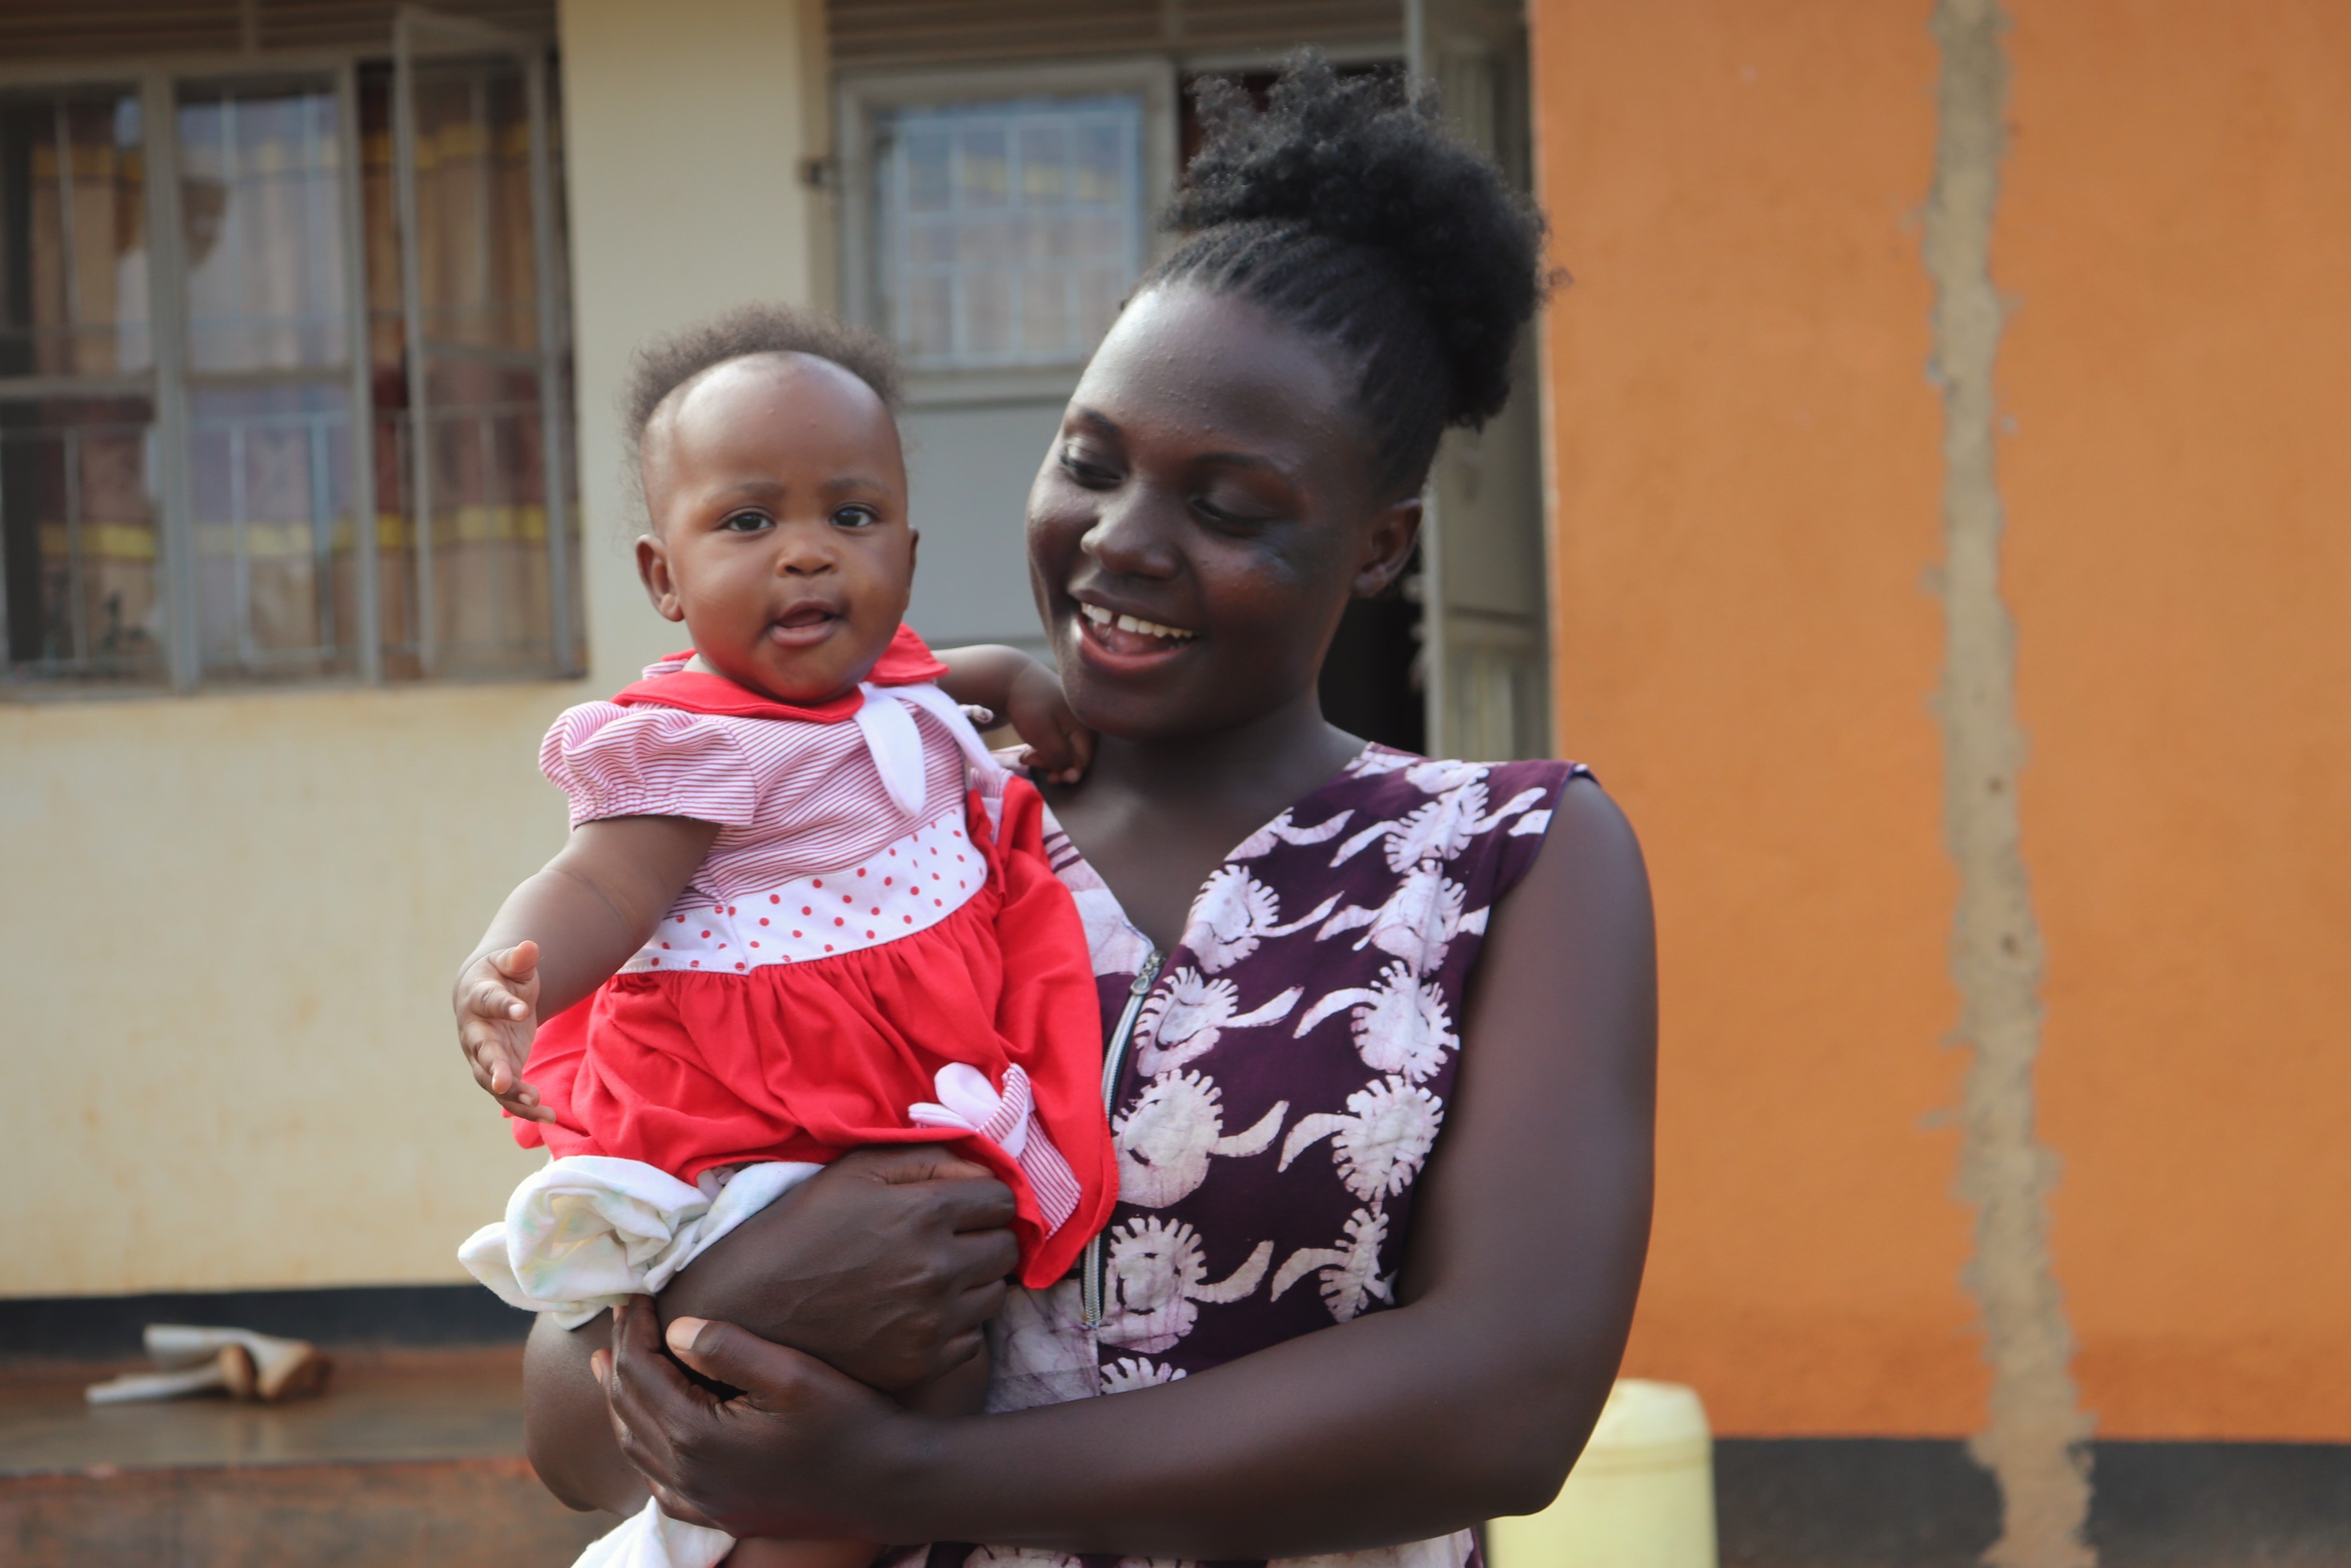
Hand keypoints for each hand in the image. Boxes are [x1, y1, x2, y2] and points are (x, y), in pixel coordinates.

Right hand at [453, 940, 553, 1121]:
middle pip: (482, 1051)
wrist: (484, 993)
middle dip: (493, 1067)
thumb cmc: (501, 975)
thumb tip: (530, 946)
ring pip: (492, 1079)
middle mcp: (475, 1031)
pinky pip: (508, 1093)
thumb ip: (520, 958)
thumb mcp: (512, 962)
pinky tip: (549, 1116)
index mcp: (478, 998)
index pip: (491, 1002)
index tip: (522, 1010)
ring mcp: (485, 1054)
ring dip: (512, 1093)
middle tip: (504, 1083)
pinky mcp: (500, 1070)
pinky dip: (525, 1106)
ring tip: (536, 1103)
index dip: (505, 1006)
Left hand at [597, 1297, 916, 1540]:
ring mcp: (704, 1502)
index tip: (635, 1295)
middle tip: (621, 1319)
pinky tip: (647, 1437)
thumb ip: (728, 1348)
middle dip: (621, 1358)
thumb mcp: (793, 1374)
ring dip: (622, 1403)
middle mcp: (689, 1476)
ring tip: (612, 1368)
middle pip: (629, 1409)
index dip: (632, 1330)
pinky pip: (660, 1487)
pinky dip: (643, 1452)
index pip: (641, 1372)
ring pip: (637, 1449)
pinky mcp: (722, 1514)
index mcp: (698, 1437)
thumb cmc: (849, 1422)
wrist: (890, 1485)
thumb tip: (674, 1329)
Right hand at [654, 1145, 1019, 1390]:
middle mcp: (938, 1270)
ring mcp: (932, 1322)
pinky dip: (954, 1324)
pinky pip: (971, 1338)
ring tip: (930, 1276)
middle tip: (949, 1241)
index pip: (1003, 1199)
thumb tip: (982, 1166)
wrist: (750, 1307)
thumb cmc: (802, 1228)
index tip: (962, 1206)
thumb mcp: (856, 1171)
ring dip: (974, 1282)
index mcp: (926, 1214)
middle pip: (1006, 1249)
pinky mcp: (921, 1362)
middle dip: (985, 1238)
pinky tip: (917, 1312)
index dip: (983, 1198)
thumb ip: (928, 1157)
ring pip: (995, 1294)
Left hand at [1004, 659, 1092, 784]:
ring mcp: (1074, 718)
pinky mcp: (1062, 716)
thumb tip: (1075, 778)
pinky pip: (1059, 739)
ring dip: (1045, 756)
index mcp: (1086, 727)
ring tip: (1025, 754)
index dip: (1064, 773)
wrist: (1011, 677)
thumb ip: (1061, 758)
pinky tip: (1030, 746)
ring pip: (1065, 749)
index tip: (1043, 772)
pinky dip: (1043, 746)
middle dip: (1051, 764)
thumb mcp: (1043, 736)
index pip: (1082, 763)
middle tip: (1027, 758)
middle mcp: (1085, 723)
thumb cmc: (1028, 706)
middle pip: (1074, 757)